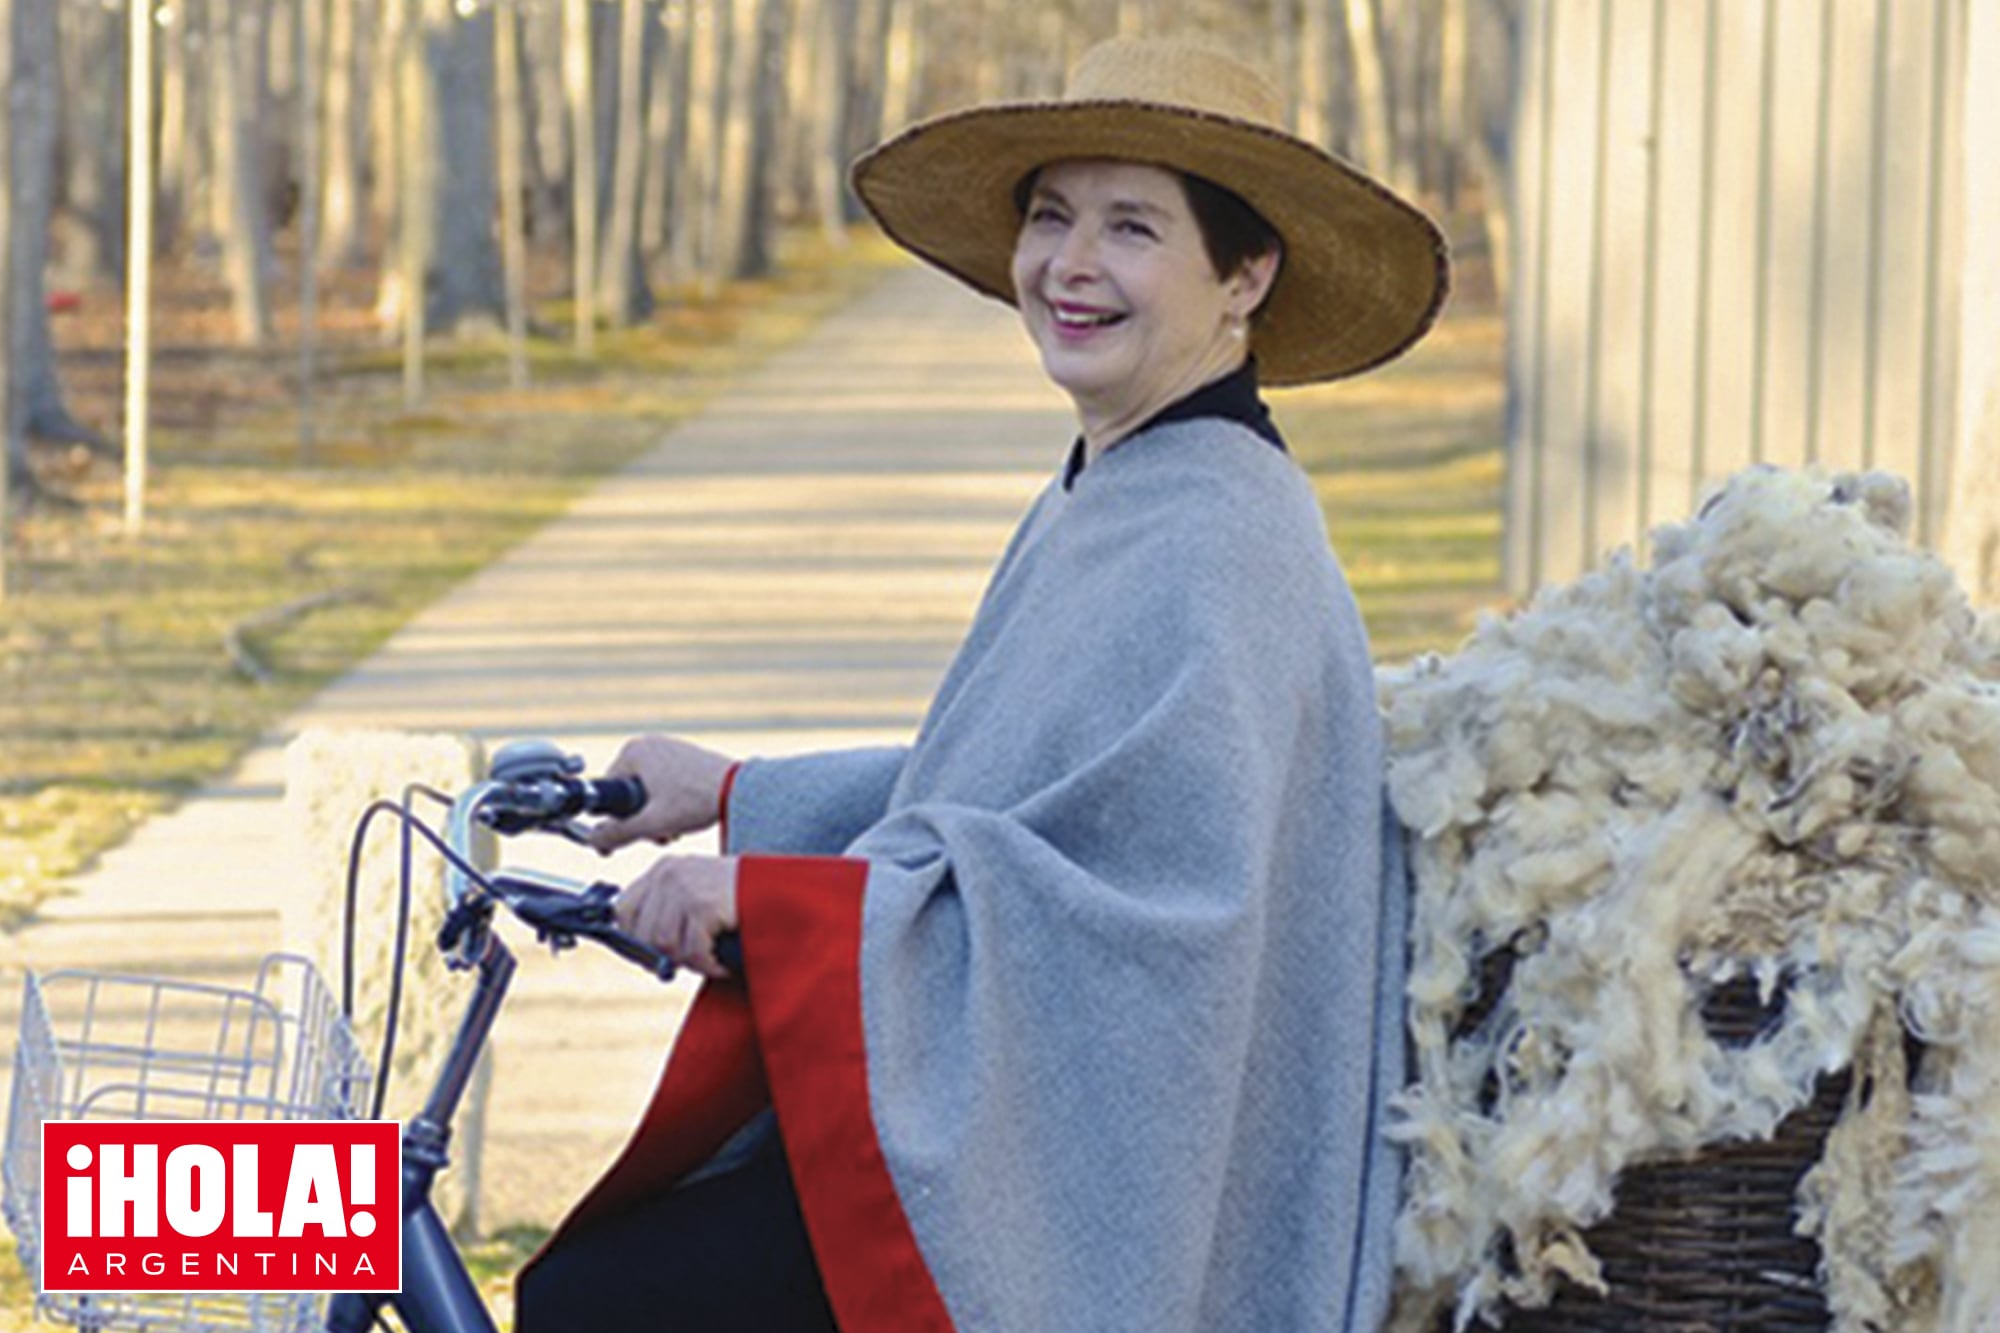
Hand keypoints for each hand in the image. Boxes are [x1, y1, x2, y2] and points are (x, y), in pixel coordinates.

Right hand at [588, 735, 736, 852]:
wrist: (740, 790)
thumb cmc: (699, 799)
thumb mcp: (651, 823)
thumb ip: (616, 834)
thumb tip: (594, 841)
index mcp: (633, 751)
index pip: (609, 793)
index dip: (617, 820)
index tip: (627, 838)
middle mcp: (649, 744)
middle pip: (629, 794)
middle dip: (642, 820)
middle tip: (660, 834)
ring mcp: (669, 749)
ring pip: (649, 793)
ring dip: (657, 816)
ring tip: (675, 828)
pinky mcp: (685, 758)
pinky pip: (666, 786)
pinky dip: (671, 804)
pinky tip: (686, 816)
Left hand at [614, 855, 739, 978]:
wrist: (783, 890)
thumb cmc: (742, 899)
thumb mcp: (697, 895)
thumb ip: (667, 912)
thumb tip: (640, 952)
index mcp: (664, 869)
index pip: (622, 910)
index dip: (636, 938)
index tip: (656, 955)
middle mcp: (669, 874)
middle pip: (642, 933)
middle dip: (667, 955)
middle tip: (694, 959)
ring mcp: (685, 887)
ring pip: (665, 945)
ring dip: (691, 961)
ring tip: (712, 958)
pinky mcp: (703, 905)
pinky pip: (692, 952)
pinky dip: (709, 965)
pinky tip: (723, 962)